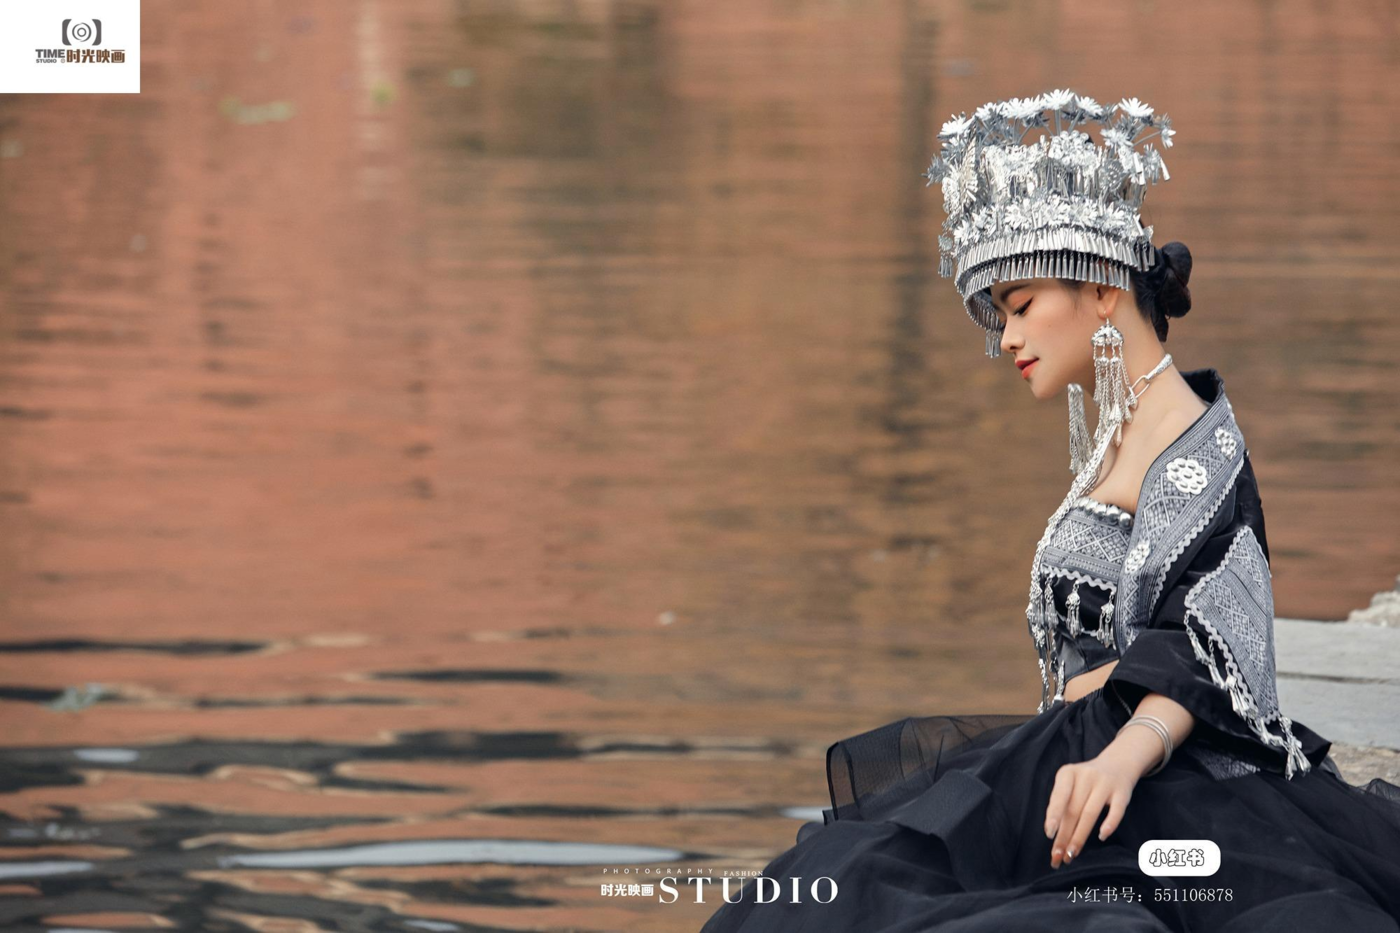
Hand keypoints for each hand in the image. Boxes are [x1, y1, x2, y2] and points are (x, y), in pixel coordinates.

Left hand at [1044, 752, 1139, 868]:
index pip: (1059, 797)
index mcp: (1068, 773)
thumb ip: (1062, 805)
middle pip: (1073, 810)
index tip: (1049, 834)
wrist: (1117, 763)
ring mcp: (1105, 784)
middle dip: (1064, 835)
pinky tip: (1101, 836)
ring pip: (1090, 813)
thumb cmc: (1086, 781)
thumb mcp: (1071, 784)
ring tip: (1072, 854)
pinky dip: (1109, 824)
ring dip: (1080, 836)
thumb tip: (1053, 835)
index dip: (1054, 815)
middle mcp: (1086, 776)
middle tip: (1057, 857)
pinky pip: (1117, 810)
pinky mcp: (1123, 792)